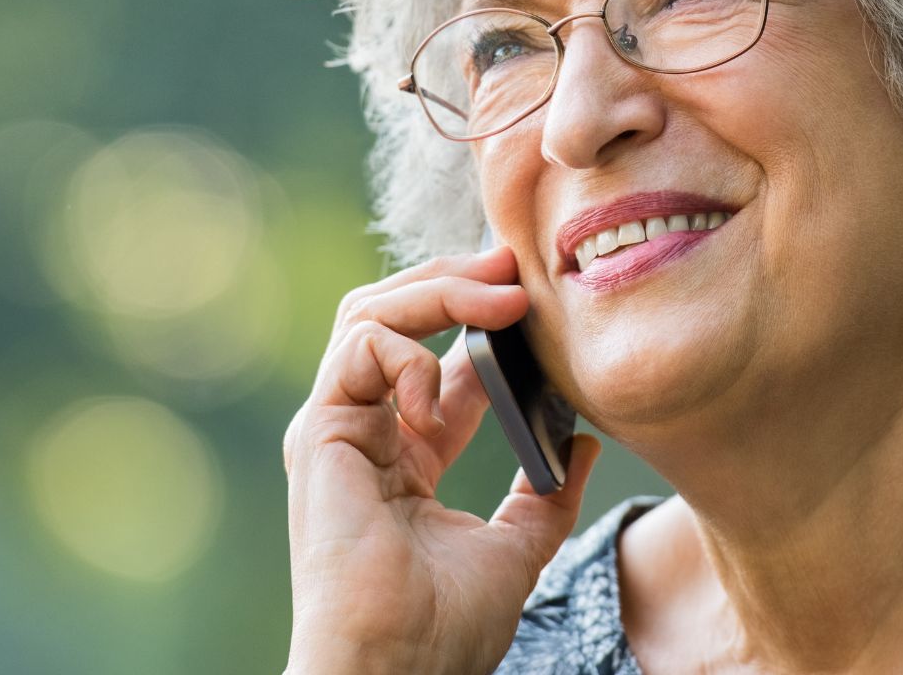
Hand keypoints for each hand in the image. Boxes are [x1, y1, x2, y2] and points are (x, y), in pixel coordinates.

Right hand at [283, 245, 602, 674]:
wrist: (395, 667)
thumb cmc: (442, 630)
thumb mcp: (515, 551)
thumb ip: (545, 497)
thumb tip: (583, 444)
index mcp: (404, 458)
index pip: (443, 361)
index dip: (487, 322)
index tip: (538, 302)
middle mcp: (364, 433)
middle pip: (396, 319)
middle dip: (456, 281)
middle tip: (515, 267)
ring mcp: (336, 428)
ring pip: (371, 314)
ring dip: (438, 290)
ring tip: (500, 297)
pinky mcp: (319, 430)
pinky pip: (359, 347)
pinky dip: (409, 354)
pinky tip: (440, 403)